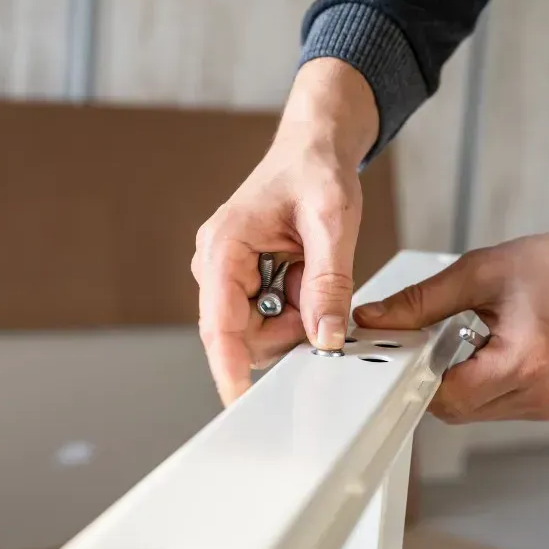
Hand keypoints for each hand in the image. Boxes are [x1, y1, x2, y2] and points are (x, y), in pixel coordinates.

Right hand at [193, 59, 378, 402]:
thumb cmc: (314, 168)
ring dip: (296, 316)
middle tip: (318, 290)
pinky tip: (306, 272)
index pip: (219, 326)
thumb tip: (325, 337)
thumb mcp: (332, 221)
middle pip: (245, 336)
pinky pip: (270, 316)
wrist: (314, 145)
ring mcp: (228, 276)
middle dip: (287, 329)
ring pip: (260, 332)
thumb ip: (329, 282)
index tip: (241, 402)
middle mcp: (216, 266)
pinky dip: (297, 306)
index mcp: (224, 248)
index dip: (229, 369)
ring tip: (313, 271)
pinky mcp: (244, 281)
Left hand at [353, 205, 548, 422]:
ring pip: (470, 412)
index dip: (416, 374)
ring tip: (472, 337)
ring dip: (456, 381)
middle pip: (455, 409)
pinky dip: (479, 383)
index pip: (447, 395)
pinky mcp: (548, 405)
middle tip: (436, 335)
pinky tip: (490, 349)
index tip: (403, 350)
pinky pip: (492, 406)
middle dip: (433, 376)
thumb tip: (372, 319)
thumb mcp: (478, 272)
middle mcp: (540, 392)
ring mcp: (546, 404)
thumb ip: (419, 302)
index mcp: (526, 360)